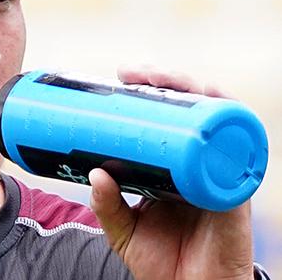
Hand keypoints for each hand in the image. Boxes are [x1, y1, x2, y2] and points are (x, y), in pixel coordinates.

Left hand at [88, 65, 254, 279]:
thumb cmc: (161, 260)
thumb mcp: (122, 229)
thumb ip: (106, 205)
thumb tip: (95, 174)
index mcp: (171, 165)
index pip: (165, 118)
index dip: (148, 92)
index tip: (120, 77)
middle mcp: (196, 161)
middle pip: (189, 108)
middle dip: (166, 80)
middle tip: (132, 73)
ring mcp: (216, 171)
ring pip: (214, 118)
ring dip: (194, 89)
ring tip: (162, 78)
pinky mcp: (233, 189)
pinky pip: (238, 150)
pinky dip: (229, 123)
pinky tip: (212, 102)